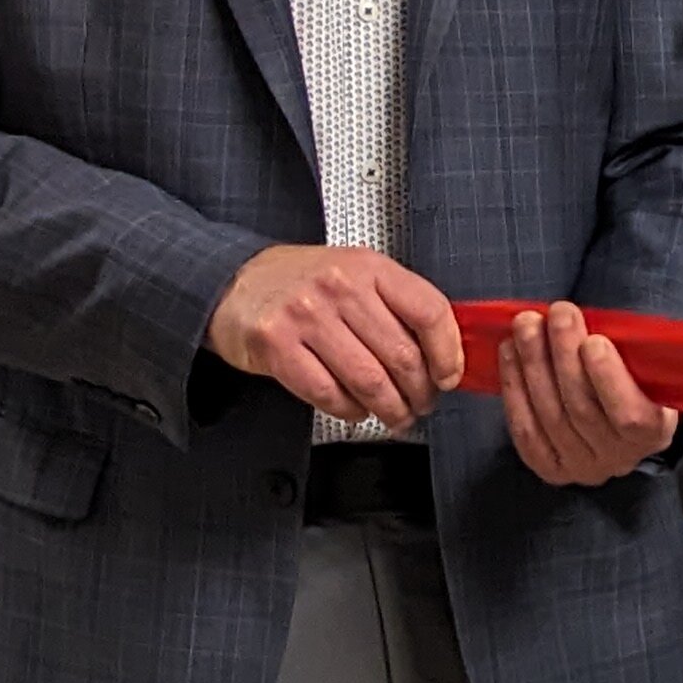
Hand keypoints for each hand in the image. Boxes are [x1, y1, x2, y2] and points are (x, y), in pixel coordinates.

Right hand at [210, 243, 465, 429]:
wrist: (232, 281)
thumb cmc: (302, 283)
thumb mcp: (356, 274)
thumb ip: (398, 305)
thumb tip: (446, 351)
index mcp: (368, 267)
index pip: (429, 311)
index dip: (448, 352)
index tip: (450, 376)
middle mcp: (339, 287)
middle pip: (401, 354)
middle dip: (420, 391)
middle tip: (422, 403)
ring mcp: (305, 316)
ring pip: (368, 380)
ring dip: (390, 408)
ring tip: (396, 415)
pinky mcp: (276, 345)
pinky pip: (328, 393)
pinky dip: (350, 410)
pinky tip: (357, 410)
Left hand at [495, 301, 678, 486]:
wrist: (618, 426)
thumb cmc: (635, 387)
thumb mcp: (650, 373)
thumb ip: (632, 357)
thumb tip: (591, 324)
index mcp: (652, 434)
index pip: (630, 415)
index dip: (609, 379)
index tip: (594, 340)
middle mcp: (617, 458)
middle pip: (581, 409)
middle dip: (564, 355)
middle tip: (555, 315)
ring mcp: (580, 466)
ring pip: (549, 415)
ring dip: (533, 364)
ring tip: (526, 324)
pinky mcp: (548, 466)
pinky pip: (525, 428)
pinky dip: (514, 387)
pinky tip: (509, 353)